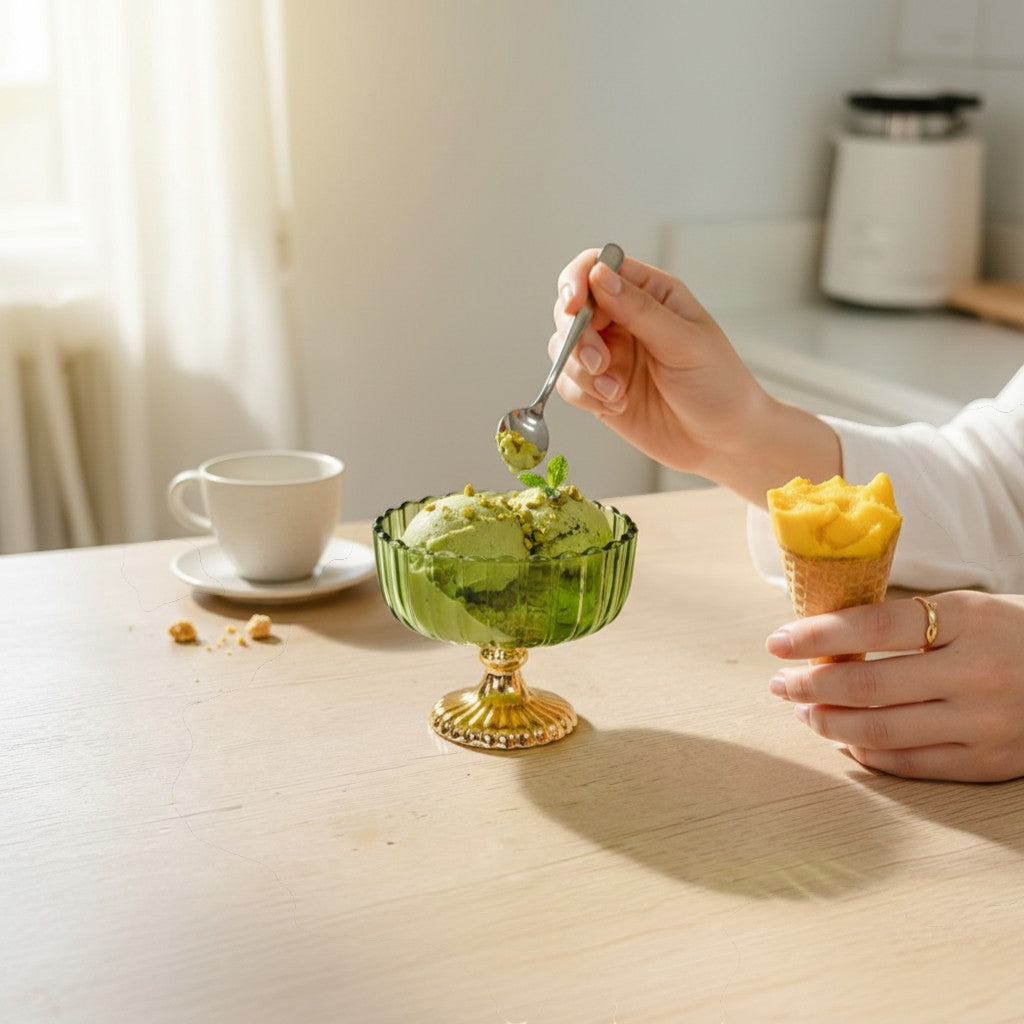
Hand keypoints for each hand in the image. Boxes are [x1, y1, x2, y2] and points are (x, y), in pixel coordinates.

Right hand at [549, 248, 839, 504]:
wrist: (723, 440)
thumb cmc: (718, 384)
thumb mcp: (684, 342)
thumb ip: (638, 309)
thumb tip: (598, 274)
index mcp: (650, 294)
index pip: (597, 267)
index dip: (577, 281)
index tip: (573, 306)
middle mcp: (624, 319)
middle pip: (571, 309)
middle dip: (576, 336)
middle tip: (601, 362)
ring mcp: (610, 355)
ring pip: (564, 348)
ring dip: (582, 371)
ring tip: (616, 392)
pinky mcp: (599, 389)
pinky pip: (568, 383)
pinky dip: (585, 395)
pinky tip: (618, 405)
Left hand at [766, 591, 1023, 781]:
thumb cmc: (1011, 634)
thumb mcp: (966, 610)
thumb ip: (904, 622)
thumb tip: (824, 638)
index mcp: (968, 620)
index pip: (872, 626)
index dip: (816, 635)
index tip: (777, 642)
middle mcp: (976, 673)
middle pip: (869, 683)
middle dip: (810, 684)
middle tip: (779, 682)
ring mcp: (984, 723)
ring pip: (881, 730)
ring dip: (828, 722)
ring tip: (802, 710)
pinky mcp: (988, 762)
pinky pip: (909, 763)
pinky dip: (865, 752)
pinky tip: (842, 739)